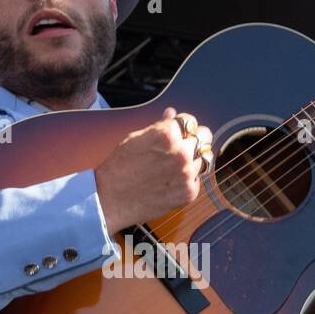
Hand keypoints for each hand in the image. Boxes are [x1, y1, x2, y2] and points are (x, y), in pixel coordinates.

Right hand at [94, 106, 213, 235]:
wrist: (110, 199)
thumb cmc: (118, 168)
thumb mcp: (135, 139)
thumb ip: (159, 126)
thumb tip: (172, 114)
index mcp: (167, 135)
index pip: (190, 121)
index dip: (183, 126)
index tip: (179, 131)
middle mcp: (181, 153)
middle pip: (204, 137)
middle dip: (193, 139)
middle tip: (184, 146)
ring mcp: (187, 174)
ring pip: (201, 159)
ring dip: (190, 161)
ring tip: (170, 168)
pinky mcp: (188, 192)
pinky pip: (196, 179)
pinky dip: (186, 180)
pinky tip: (169, 182)